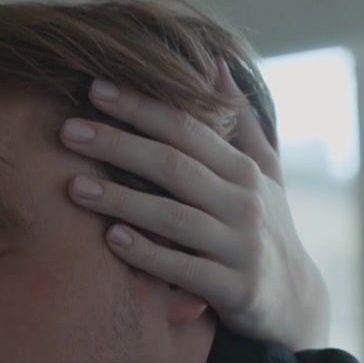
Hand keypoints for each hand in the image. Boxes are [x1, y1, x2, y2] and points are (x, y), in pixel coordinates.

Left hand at [59, 61, 329, 350]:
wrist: (295, 299)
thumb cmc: (264, 226)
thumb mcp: (263, 171)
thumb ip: (239, 121)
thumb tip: (214, 63)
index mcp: (244, 169)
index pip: (186, 128)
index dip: (140, 107)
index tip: (94, 89)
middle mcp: (244, 202)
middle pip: (173, 166)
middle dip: (119, 144)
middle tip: (68, 131)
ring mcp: (240, 246)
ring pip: (173, 217)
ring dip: (122, 200)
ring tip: (74, 187)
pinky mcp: (234, 289)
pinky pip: (183, 269)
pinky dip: (147, 253)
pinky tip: (110, 238)